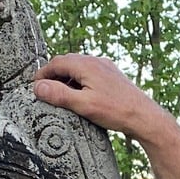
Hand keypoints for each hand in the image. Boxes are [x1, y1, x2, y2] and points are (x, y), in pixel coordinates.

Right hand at [33, 54, 164, 142]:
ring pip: (79, 68)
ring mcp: (106, 68)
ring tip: (59, 95)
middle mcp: (96, 61)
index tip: (34, 85)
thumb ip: (59, 95)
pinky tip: (80, 96)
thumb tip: (38, 87)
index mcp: (86, 64)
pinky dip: (79, 82)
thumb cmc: (117, 111)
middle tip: (43, 90)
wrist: (145, 117)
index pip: (56, 62)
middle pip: (67, 63)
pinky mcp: (112, 77)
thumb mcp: (83, 105)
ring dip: (66, 79)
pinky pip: (90, 74)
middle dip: (53, 75)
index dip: (42, 74)